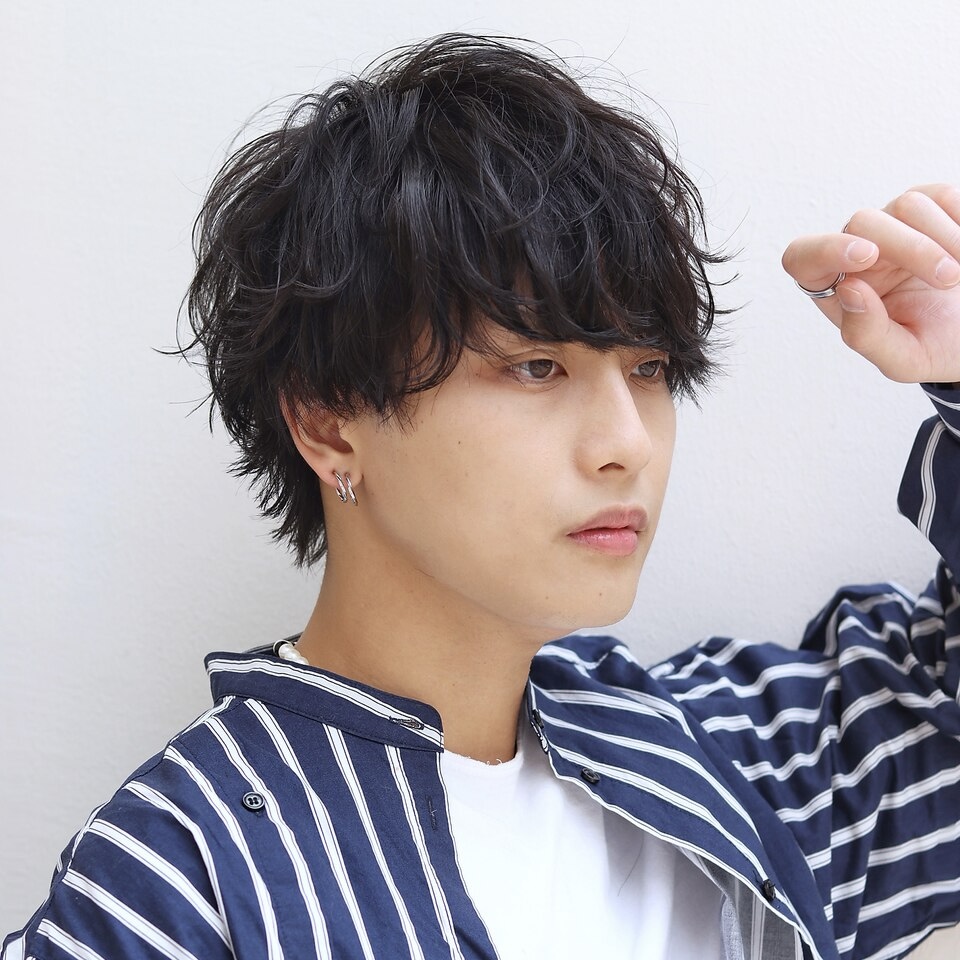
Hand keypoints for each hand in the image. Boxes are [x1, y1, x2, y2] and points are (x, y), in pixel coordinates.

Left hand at [781, 184, 959, 383]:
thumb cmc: (936, 348)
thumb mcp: (903, 359)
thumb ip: (867, 334)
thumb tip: (848, 291)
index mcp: (839, 289)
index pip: (802, 258)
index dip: (824, 250)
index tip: (867, 256)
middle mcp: (859, 255)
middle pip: (861, 222)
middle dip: (911, 248)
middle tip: (947, 279)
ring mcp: (894, 228)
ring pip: (904, 205)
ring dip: (942, 238)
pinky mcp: (929, 211)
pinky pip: (937, 196)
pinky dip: (958, 220)